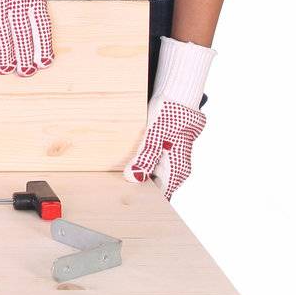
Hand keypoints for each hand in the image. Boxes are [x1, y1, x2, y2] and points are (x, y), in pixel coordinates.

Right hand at [0, 0, 53, 75]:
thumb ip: (26, 13)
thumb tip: (33, 48)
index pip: (41, 24)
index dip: (42, 46)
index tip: (43, 64)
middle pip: (22, 32)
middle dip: (24, 56)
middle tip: (24, 72)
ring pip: (2, 34)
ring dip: (4, 56)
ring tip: (4, 70)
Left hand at [124, 37, 213, 198]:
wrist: (178, 96)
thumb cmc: (169, 114)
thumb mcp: (154, 135)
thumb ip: (145, 158)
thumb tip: (133, 178)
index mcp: (177, 170)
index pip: (160, 195)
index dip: (143, 198)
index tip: (125, 197)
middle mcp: (177, 169)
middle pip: (155, 186)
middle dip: (138, 185)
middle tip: (116, 184)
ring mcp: (172, 160)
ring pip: (152, 174)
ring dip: (138, 172)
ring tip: (119, 172)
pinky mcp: (166, 151)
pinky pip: (152, 163)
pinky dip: (141, 162)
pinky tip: (128, 157)